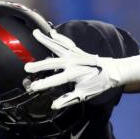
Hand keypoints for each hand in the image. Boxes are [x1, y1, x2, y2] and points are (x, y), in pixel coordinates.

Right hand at [25, 29, 139, 109]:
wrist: (113, 72)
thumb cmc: (99, 84)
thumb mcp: (84, 95)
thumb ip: (68, 99)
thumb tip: (54, 105)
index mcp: (75, 74)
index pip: (56, 80)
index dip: (44, 84)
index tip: (34, 87)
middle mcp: (74, 63)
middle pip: (53, 63)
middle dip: (39, 65)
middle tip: (27, 68)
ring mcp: (75, 55)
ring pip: (58, 47)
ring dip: (46, 40)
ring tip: (35, 33)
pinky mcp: (77, 51)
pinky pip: (67, 43)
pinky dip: (59, 37)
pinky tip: (52, 33)